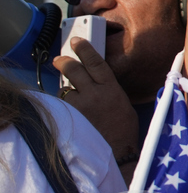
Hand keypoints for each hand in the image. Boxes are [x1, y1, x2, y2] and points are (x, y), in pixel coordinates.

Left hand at [54, 37, 138, 160]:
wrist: (118, 151)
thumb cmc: (123, 129)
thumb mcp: (122, 102)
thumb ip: (108, 89)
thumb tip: (94, 80)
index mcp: (111, 88)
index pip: (95, 62)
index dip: (85, 49)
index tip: (77, 41)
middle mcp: (95, 94)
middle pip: (74, 70)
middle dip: (64, 62)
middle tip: (60, 60)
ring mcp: (81, 107)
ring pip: (64, 89)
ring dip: (65, 89)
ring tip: (69, 94)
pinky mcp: (71, 118)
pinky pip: (62, 105)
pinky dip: (64, 105)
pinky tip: (69, 110)